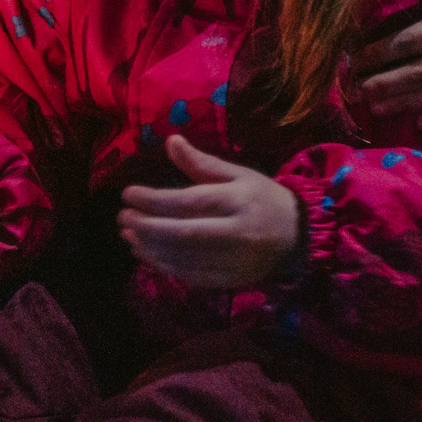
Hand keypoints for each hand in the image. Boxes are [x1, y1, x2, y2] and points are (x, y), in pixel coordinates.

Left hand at [119, 136, 302, 290]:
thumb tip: (170, 140)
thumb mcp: (237, 174)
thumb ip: (201, 162)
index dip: (154, 200)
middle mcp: (236, 233)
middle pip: (183, 234)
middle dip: (147, 226)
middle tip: (123, 216)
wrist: (298, 235)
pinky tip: (147, 253)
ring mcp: (234, 261)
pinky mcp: (230, 281)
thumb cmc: (262, 198)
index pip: (189, 202)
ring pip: (183, 259)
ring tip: (128, 234)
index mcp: (237, 200)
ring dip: (150, 248)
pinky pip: (191, 277)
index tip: (128, 193)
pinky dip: (164, 266)